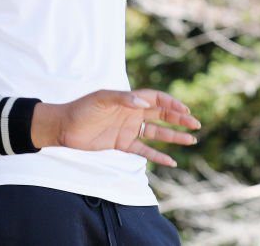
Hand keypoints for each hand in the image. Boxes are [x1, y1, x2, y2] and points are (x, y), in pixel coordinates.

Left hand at [31, 89, 199, 166]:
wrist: (63, 127)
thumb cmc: (81, 109)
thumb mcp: (101, 99)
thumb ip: (123, 99)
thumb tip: (143, 102)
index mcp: (129, 100)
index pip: (156, 99)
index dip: (171, 103)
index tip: (185, 110)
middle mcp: (131, 113)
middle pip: (161, 115)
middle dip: (179, 119)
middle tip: (195, 124)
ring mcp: (128, 129)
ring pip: (156, 133)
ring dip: (173, 137)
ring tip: (191, 141)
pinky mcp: (122, 144)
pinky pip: (144, 150)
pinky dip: (157, 155)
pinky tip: (171, 161)